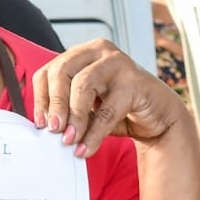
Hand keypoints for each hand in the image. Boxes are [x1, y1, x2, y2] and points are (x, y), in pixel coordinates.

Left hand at [31, 39, 190, 156]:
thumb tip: (46, 127)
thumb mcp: (87, 107)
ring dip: (74, 117)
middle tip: (53, 130)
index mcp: (82, 54)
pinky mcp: (135, 81)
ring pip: (83, 86)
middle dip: (55, 105)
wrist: (158, 117)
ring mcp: (118, 63)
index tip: (40, 123)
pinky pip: (108, 110)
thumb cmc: (119, 109)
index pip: (50, 70)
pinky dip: (94, 133)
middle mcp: (99, 51)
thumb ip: (67, 110)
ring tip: (69, 140)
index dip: (41, 98)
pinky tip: (86, 148)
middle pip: (63, 72)